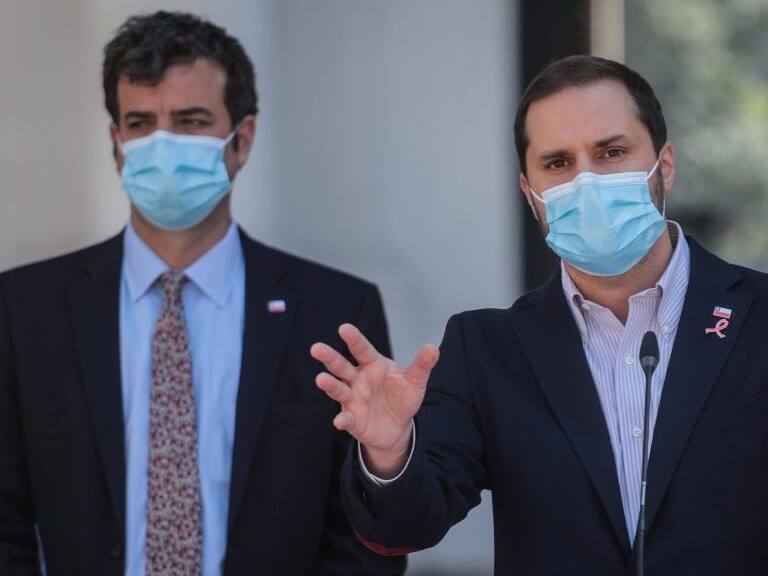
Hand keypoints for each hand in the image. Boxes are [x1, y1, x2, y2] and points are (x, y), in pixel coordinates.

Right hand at [310, 324, 438, 475]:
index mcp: (373, 365)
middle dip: (329, 358)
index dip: (354, 339)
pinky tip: (339, 421)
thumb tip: (433, 347)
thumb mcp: (415, 381)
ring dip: (329, 385)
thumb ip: (422, 365)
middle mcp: (358, 379)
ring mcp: (353, 399)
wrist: (398, 427)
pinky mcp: (353, 419)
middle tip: (316, 348)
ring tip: (320, 379)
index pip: (362, 350)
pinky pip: (346, 418)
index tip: (344, 328)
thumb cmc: (402, 397)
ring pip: (338, 389)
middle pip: (342, 366)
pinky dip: (342, 419)